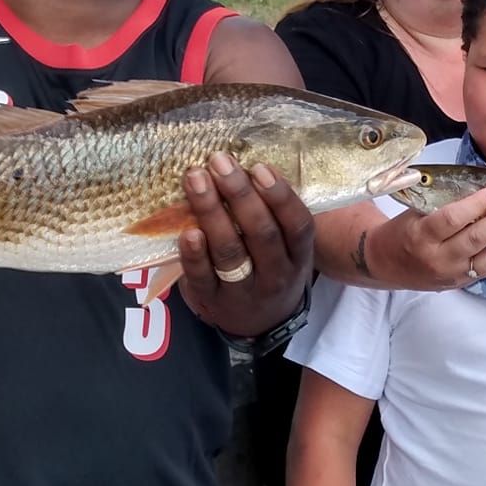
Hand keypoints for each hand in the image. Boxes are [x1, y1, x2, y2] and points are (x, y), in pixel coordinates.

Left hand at [178, 153, 314, 336]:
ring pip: (230, 252)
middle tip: (219, 161)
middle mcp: (276, 275)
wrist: (259, 324)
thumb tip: (244, 164)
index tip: (259, 167)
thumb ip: (273, 215)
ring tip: (196, 179)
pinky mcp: (213, 301)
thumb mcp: (287, 249)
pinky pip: (202, 277)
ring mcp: (244, 291)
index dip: (280, 196)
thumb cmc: (271, 269)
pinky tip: (187, 231)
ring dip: (212, 212)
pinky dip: (194, 254)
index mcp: (298, 256)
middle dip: (239, 194)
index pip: (297, 225)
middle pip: (261, 234)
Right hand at [367, 185, 485, 290]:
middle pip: (474, 240)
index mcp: (422, 236)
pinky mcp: (463, 282)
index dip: (473, 206)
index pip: (450, 220)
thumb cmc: (403, 231)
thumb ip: (445, 202)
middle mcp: (439, 258)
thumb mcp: (415, 212)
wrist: (386, 265)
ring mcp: (453, 273)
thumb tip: (483, 183)